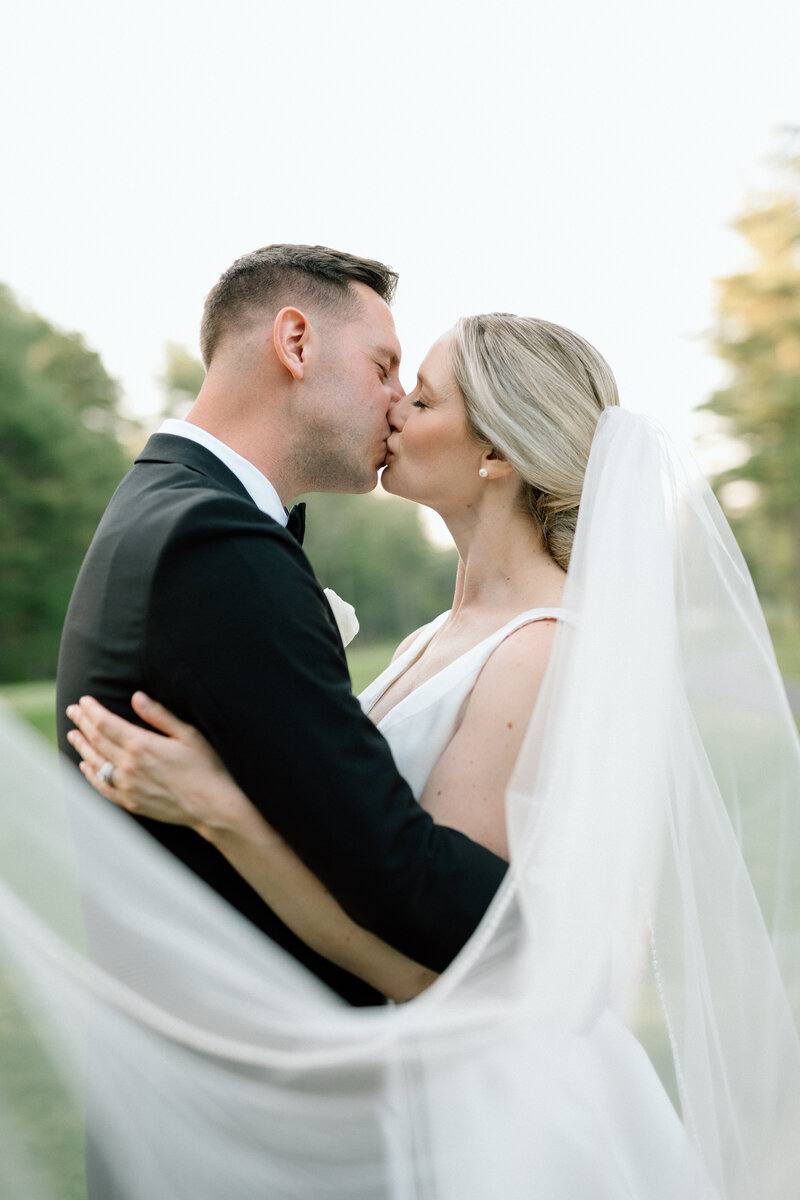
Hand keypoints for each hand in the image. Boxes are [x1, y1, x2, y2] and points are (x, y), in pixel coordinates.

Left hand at [65, 692, 248, 834]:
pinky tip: (85, 766)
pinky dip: (90, 774)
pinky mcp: (130, 802)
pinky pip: (102, 787)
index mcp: (142, 745)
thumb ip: (159, 715)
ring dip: (81, 746)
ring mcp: (127, 786)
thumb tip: (137, 696)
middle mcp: (129, 766)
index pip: (106, 723)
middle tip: (72, 710)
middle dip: (82, 723)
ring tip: (73, 734)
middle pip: (96, 740)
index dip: (92, 710)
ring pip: (95, 762)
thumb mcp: (188, 734)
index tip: (84, 700)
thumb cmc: (206, 767)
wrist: (212, 807)